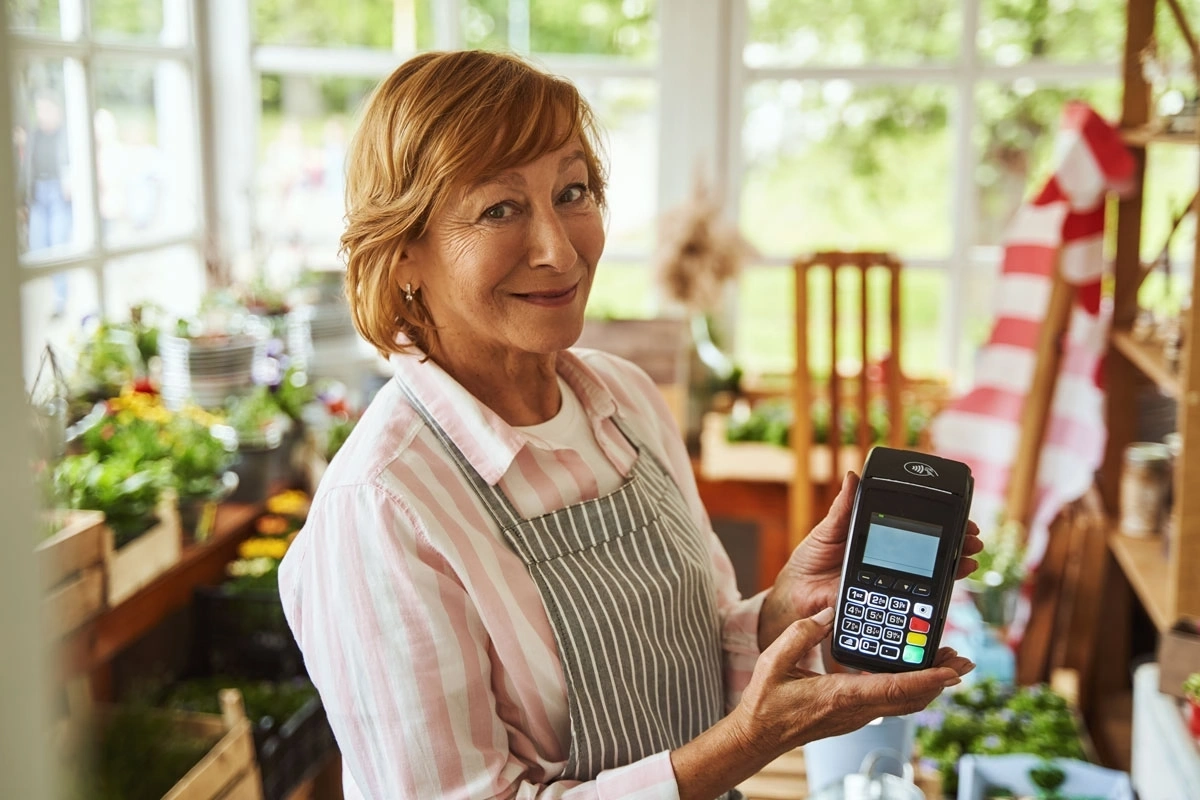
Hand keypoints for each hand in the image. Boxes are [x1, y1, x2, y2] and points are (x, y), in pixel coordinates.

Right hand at [732, 608, 973, 760]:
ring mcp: (857, 717)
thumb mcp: (774, 659)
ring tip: (947, 665)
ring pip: (905, 704)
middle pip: (912, 698)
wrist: (757, 736)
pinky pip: (892, 704)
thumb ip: (803, 632)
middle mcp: (855, 711)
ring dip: (930, 686)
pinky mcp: (854, 717)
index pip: (895, 688)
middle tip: (963, 660)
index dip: (928, 679)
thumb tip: (831, 613)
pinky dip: (911, 689)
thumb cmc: (764, 702)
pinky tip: (914, 675)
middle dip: (941, 680)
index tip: (953, 670)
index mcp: (840, 695)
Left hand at [759, 472, 983, 648]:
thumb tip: (852, 476)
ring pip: (929, 574)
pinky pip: (913, 598)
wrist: (796, 593)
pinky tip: (951, 583)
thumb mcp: (827, 529)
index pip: (914, 528)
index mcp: (877, 538)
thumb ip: (843, 508)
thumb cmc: (809, 559)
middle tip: (973, 538)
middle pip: (929, 550)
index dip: (938, 523)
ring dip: (953, 566)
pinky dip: (934, 592)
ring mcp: (889, 581)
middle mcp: (888, 559)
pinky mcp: (884, 600)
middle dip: (955, 543)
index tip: (960, 516)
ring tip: (969, 557)